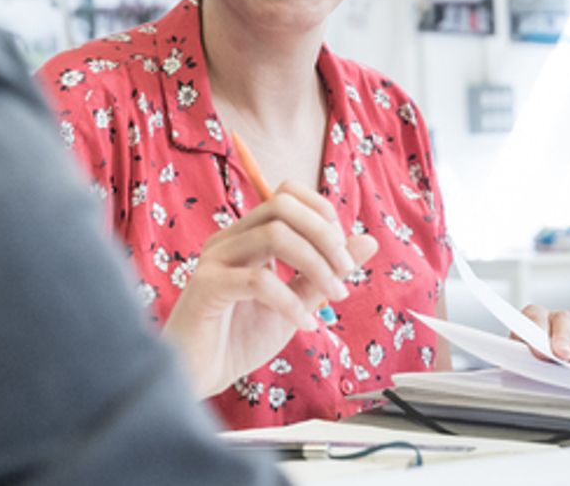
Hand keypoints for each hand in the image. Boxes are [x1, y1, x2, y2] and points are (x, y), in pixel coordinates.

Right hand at [161, 182, 378, 397]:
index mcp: (246, 236)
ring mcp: (215, 259)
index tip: (343, 254)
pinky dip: (292, 301)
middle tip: (345, 272)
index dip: (322, 213)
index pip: (286, 195)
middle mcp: (229, 239)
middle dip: (324, 234)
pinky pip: (259, 280)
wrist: (201, 375)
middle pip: (282, 205)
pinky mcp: (207, 286)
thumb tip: (368, 240)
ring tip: (333, 296)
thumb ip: (324, 273)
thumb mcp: (295, 303)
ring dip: (316, 264)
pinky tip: (305, 324)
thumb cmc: (240, 338)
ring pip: (274, 234)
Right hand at [518, 304, 569, 362]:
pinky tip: (517, 343)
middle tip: (564, 356)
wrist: (544, 373)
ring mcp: (539, 323)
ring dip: (538, 335)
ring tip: (539, 353)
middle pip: (564, 318)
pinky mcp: (517, 331)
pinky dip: (517, 335)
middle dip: (563, 338)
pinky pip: (515, 326)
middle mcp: (562, 320)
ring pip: (537, 317)